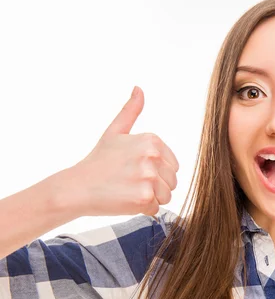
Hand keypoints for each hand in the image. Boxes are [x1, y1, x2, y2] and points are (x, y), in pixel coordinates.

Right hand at [69, 87, 179, 215]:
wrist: (77, 187)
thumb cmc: (98, 161)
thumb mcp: (115, 132)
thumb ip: (131, 111)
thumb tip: (139, 89)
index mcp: (151, 140)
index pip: (173, 165)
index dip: (157, 172)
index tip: (135, 170)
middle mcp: (152, 156)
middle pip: (172, 181)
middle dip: (155, 186)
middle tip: (130, 182)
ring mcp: (149, 177)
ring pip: (167, 195)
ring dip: (150, 198)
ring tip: (128, 190)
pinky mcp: (144, 197)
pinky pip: (156, 208)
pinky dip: (143, 209)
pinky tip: (125, 200)